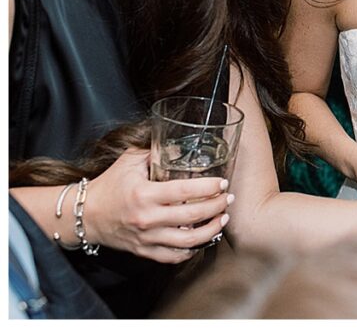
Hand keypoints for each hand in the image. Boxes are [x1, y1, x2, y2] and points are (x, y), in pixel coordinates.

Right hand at [86, 148, 231, 262]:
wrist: (85, 214)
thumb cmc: (109, 185)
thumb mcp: (129, 161)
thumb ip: (154, 151)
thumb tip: (179, 144)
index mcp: (144, 194)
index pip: (185, 192)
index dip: (209, 188)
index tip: (223, 182)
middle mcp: (147, 219)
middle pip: (193, 217)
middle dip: (217, 207)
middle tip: (228, 199)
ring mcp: (146, 238)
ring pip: (188, 241)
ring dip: (211, 230)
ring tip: (223, 219)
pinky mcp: (144, 251)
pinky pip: (174, 256)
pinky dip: (192, 250)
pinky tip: (203, 239)